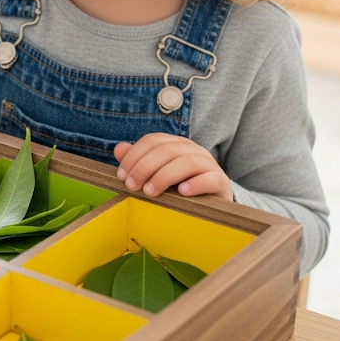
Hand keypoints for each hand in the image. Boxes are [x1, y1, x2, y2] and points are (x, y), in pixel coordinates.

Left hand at [113, 133, 232, 201]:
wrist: (212, 200)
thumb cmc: (178, 185)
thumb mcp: (156, 173)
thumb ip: (138, 161)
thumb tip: (119, 149)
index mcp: (175, 143)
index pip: (153, 140)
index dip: (134, 155)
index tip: (121, 175)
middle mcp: (192, 149)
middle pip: (167, 150)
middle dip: (145, 167)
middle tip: (132, 186)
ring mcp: (208, 163)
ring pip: (187, 162)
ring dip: (165, 176)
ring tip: (151, 192)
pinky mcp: (220, 181)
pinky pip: (209, 178)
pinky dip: (195, 184)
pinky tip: (182, 192)